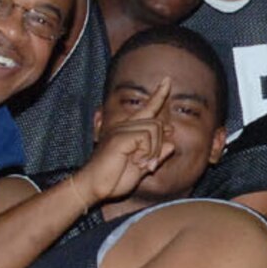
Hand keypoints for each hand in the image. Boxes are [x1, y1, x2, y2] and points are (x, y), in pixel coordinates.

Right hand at [80, 79, 175, 204]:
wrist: (95, 187)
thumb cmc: (115, 178)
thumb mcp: (141, 167)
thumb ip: (156, 155)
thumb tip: (171, 143)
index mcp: (129, 130)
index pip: (148, 108)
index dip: (159, 95)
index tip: (167, 80)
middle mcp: (124, 126)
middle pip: (156, 123)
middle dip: (159, 146)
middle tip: (148, 164)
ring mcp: (121, 130)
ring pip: (154, 129)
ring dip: (153, 151)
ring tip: (141, 164)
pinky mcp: (120, 137)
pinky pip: (146, 137)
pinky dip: (147, 152)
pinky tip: (137, 162)